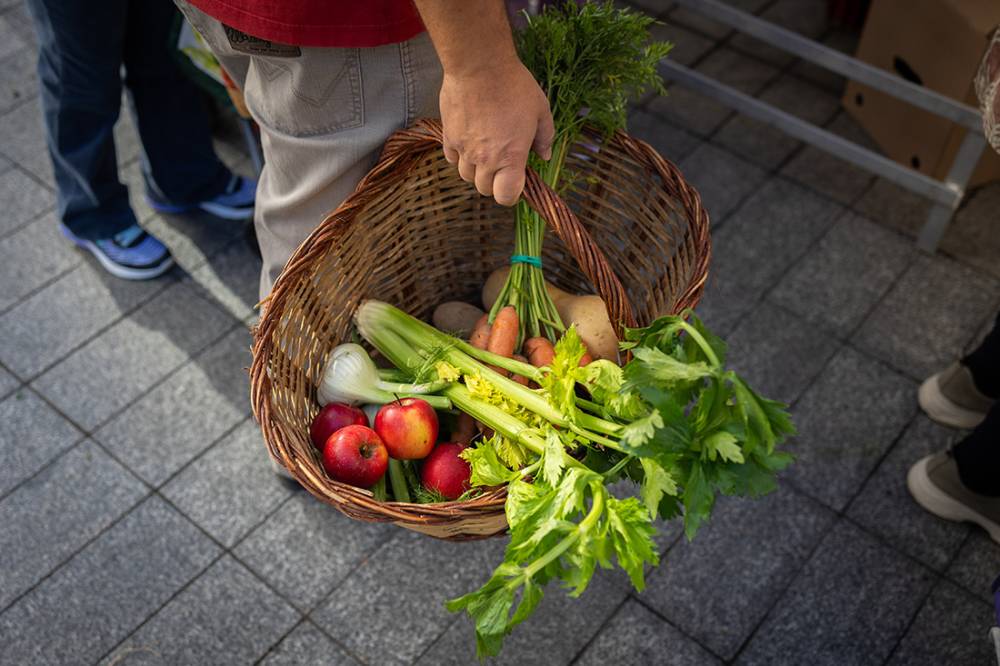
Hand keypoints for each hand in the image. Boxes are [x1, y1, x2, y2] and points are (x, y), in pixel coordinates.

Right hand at [439, 60, 554, 205]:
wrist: (479, 65)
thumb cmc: (514, 85)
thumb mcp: (540, 110)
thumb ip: (544, 137)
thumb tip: (544, 155)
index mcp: (511, 157)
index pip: (505, 197)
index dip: (511, 194)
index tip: (516, 181)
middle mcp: (485, 159)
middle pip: (485, 189)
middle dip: (495, 182)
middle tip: (503, 162)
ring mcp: (464, 149)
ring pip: (466, 176)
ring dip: (476, 170)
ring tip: (486, 150)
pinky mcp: (448, 136)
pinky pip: (452, 159)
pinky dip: (460, 157)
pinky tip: (470, 141)